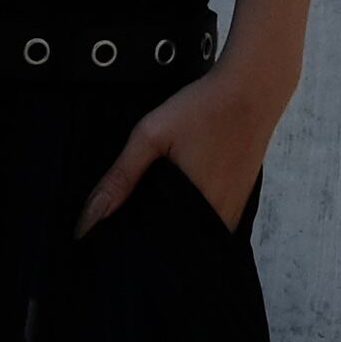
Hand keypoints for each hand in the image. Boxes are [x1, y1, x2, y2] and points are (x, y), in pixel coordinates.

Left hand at [76, 65, 288, 234]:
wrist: (253, 89)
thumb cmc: (202, 109)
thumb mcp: (151, 136)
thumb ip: (120, 178)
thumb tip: (87, 220)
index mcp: (192, 211)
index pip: (156, 252)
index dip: (131, 251)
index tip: (107, 246)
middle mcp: (215, 221)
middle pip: (175, 249)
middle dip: (148, 243)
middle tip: (119, 231)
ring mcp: (232, 213)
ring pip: (192, 237)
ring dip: (169, 231)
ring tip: (141, 217)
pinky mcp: (239, 202)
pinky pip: (207, 224)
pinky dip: (188, 219)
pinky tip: (170, 202)